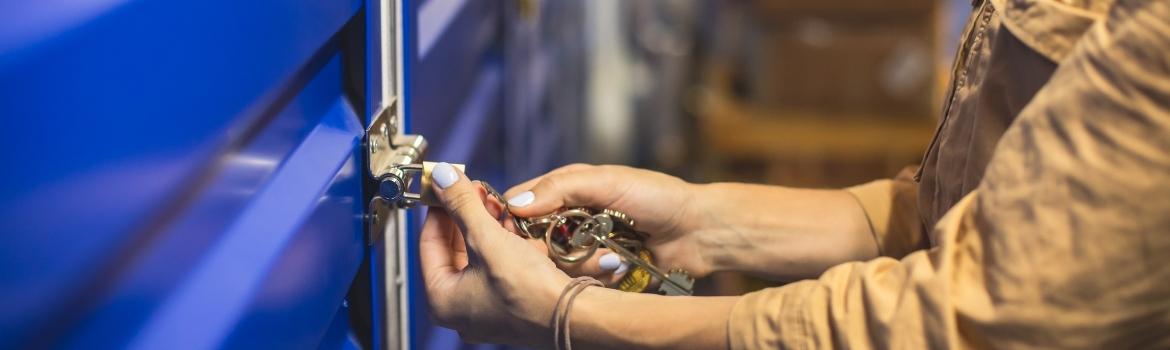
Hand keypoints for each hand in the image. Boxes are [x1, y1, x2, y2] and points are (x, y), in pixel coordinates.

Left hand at [420, 163, 568, 345]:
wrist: (573, 315)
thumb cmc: (529, 291)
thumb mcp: (487, 238)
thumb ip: (461, 204)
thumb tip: (441, 177)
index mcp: (442, 300)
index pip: (428, 243)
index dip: (438, 208)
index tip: (446, 185)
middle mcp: (460, 309)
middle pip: (453, 249)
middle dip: (465, 215)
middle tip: (474, 190)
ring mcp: (485, 309)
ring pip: (477, 256)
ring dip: (485, 225)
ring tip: (495, 202)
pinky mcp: (509, 304)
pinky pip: (496, 267)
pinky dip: (501, 244)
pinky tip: (511, 224)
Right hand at [503, 164, 715, 281]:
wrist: (699, 231)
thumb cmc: (657, 197)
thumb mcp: (608, 182)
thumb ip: (562, 188)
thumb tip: (515, 204)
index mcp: (569, 188)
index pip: (522, 201)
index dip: (512, 217)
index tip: (514, 232)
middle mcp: (571, 218)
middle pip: (532, 239)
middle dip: (549, 247)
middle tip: (572, 245)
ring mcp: (584, 247)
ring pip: (554, 265)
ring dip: (580, 263)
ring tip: (610, 256)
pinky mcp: (598, 272)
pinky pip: (578, 281)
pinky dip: (595, 277)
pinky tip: (617, 268)